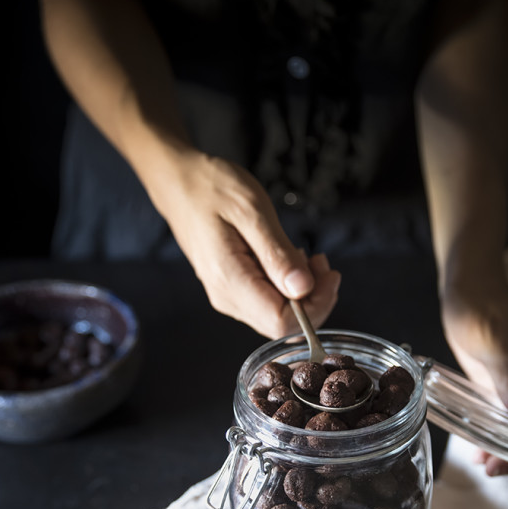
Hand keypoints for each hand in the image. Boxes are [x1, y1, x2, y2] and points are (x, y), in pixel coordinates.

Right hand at [156, 153, 340, 337]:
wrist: (178, 183)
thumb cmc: (212, 189)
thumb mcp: (252, 212)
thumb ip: (278, 254)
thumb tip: (303, 290)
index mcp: (231, 281)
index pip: (282, 323)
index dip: (314, 307)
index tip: (329, 276)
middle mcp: (227, 298)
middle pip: (282, 325)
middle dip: (313, 300)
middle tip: (323, 264)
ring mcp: (228, 296)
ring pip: (277, 315)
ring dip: (303, 293)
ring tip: (311, 259)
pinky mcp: (232, 289)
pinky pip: (268, 301)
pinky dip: (288, 287)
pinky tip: (292, 261)